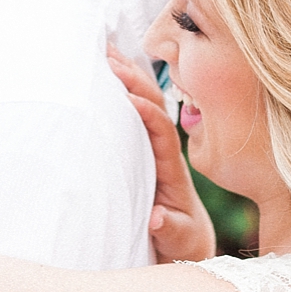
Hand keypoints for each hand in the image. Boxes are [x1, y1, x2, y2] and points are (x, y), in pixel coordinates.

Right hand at [107, 45, 215, 264]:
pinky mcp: (142, 148)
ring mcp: (153, 146)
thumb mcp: (179, 241)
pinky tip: (105, 69)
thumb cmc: (181, 240)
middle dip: (133, 80)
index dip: (147, 113)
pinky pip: (133, 111)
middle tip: (108, 57)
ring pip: (142, 103)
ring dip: (125, 76)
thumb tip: (155, 218)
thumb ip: (169, 229)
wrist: (187, 241)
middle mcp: (164, 150)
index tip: (127, 98)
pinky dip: (121, 88)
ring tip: (102, 50)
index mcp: (173, 169)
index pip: (162, 132)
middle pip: (152, 106)